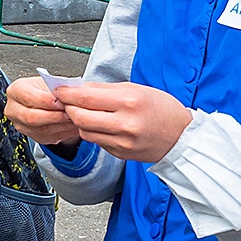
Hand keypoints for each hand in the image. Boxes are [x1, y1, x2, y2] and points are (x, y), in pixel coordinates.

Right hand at [6, 75, 79, 147]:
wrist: (48, 99)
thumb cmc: (48, 88)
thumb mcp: (52, 81)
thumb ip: (57, 89)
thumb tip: (68, 96)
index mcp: (16, 90)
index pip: (28, 97)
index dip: (46, 101)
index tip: (61, 101)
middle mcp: (14, 109)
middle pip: (31, 117)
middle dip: (53, 116)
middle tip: (69, 112)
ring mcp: (21, 125)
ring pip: (41, 130)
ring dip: (60, 125)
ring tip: (73, 118)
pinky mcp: (33, 136)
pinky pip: (49, 137)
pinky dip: (63, 131)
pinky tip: (71, 125)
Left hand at [54, 81, 193, 163]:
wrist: (182, 137)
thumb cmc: (162, 109)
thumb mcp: (136, 89)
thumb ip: (105, 89)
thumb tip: (78, 87)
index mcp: (128, 101)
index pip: (85, 98)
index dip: (66, 94)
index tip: (58, 89)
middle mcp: (124, 123)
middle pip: (80, 117)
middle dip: (68, 108)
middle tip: (66, 101)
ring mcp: (122, 141)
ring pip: (84, 131)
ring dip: (79, 121)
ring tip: (83, 112)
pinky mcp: (120, 154)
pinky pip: (96, 141)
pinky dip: (92, 132)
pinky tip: (99, 125)